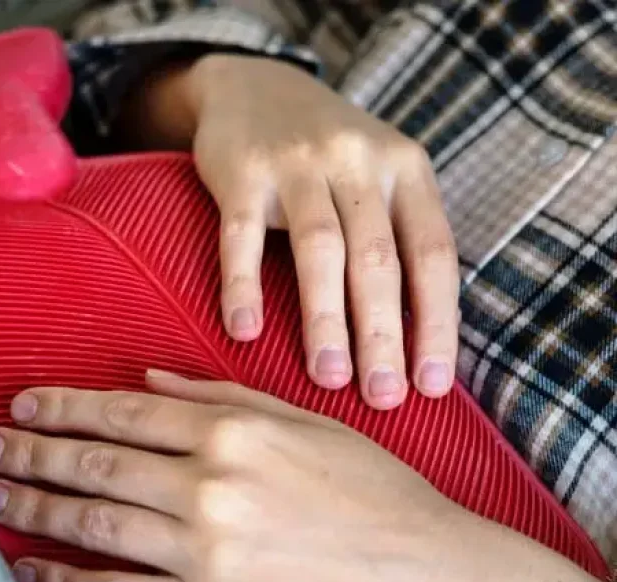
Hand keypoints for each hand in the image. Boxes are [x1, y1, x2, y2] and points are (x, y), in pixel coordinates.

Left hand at [0, 372, 616, 581]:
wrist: (432, 578)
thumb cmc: (379, 496)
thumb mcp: (310, 425)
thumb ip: (226, 398)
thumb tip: (153, 384)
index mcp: (237, 432)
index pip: (126, 414)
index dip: (65, 408)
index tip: (25, 407)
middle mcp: (212, 484)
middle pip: (97, 463)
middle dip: (33, 454)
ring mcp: (208, 550)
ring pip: (96, 523)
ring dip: (35, 510)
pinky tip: (34, 573)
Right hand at [120, 56, 458, 405]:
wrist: (257, 87)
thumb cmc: (329, 155)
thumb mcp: (380, 178)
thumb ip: (399, 239)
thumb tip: (416, 339)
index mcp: (405, 171)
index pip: (433, 255)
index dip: (436, 324)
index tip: (432, 384)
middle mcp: (358, 163)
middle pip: (378, 259)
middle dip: (382, 336)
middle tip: (383, 398)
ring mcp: (298, 163)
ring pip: (319, 249)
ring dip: (325, 319)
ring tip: (329, 378)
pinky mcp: (242, 172)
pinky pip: (242, 236)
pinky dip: (243, 286)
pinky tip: (245, 333)